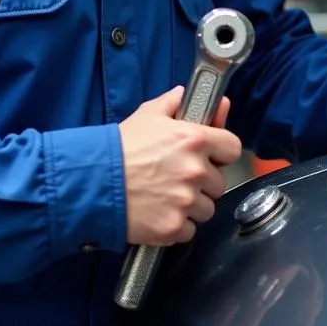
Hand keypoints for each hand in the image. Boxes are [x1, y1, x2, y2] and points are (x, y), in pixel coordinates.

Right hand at [118, 86, 242, 246]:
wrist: (92, 182)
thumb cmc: (119, 148)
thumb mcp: (147, 115)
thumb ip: (174, 102)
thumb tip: (188, 94)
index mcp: (194, 139)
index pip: (233, 148)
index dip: (222, 153)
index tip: (212, 157)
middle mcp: (195, 170)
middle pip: (219, 183)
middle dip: (203, 182)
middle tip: (178, 178)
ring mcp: (185, 201)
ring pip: (206, 209)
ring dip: (191, 206)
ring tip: (166, 196)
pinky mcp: (173, 227)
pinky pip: (189, 231)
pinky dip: (177, 226)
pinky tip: (159, 213)